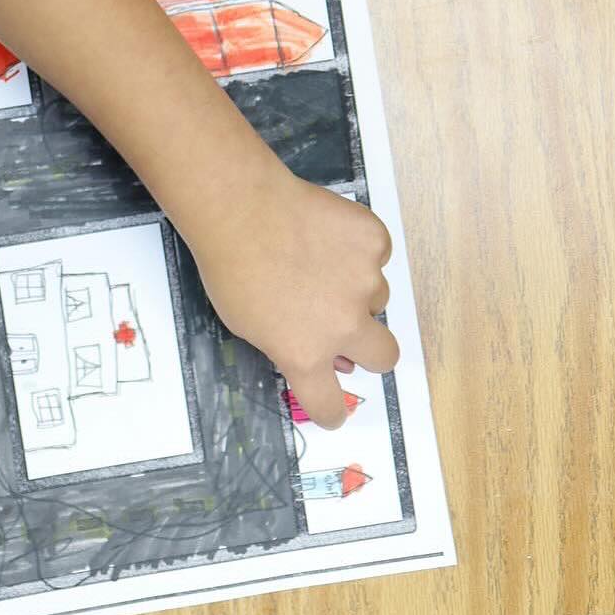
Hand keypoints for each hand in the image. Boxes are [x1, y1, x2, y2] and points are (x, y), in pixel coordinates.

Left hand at [187, 157, 398, 428]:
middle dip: (369, 348)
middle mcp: (344, 325)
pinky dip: (357, 247)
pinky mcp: (374, 242)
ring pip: (377, 297)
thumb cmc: (229, 265)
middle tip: (345, 324)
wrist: (239, 206)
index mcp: (306, 354)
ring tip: (316, 259)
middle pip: (384, 358)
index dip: (330, 408)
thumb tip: (327, 354)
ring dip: (356, 288)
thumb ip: (289, 344)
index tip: (330, 401)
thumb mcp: (247, 324)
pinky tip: (324, 231)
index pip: (331, 406)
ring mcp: (365, 281)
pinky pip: (375, 253)